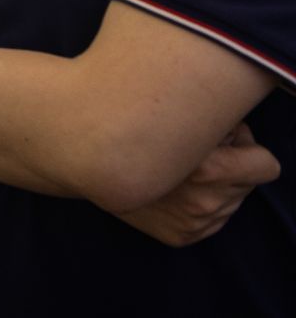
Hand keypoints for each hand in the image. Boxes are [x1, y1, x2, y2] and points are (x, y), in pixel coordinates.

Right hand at [113, 124, 280, 246]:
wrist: (86, 159)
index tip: (224, 140)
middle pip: (248, 181)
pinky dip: (200, 204)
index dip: (246, 146)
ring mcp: (194, 223)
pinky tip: (174, 190)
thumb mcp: (175, 114)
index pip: (264, 164)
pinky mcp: (183, 236)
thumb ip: (213, 120)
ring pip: (231, 200)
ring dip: (215, 185)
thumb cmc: (132, 127)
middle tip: (196, 152)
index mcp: (208, 170)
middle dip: (231, 164)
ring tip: (180, 171)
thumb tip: (235, 127)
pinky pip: (213, 220)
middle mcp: (204, 201)